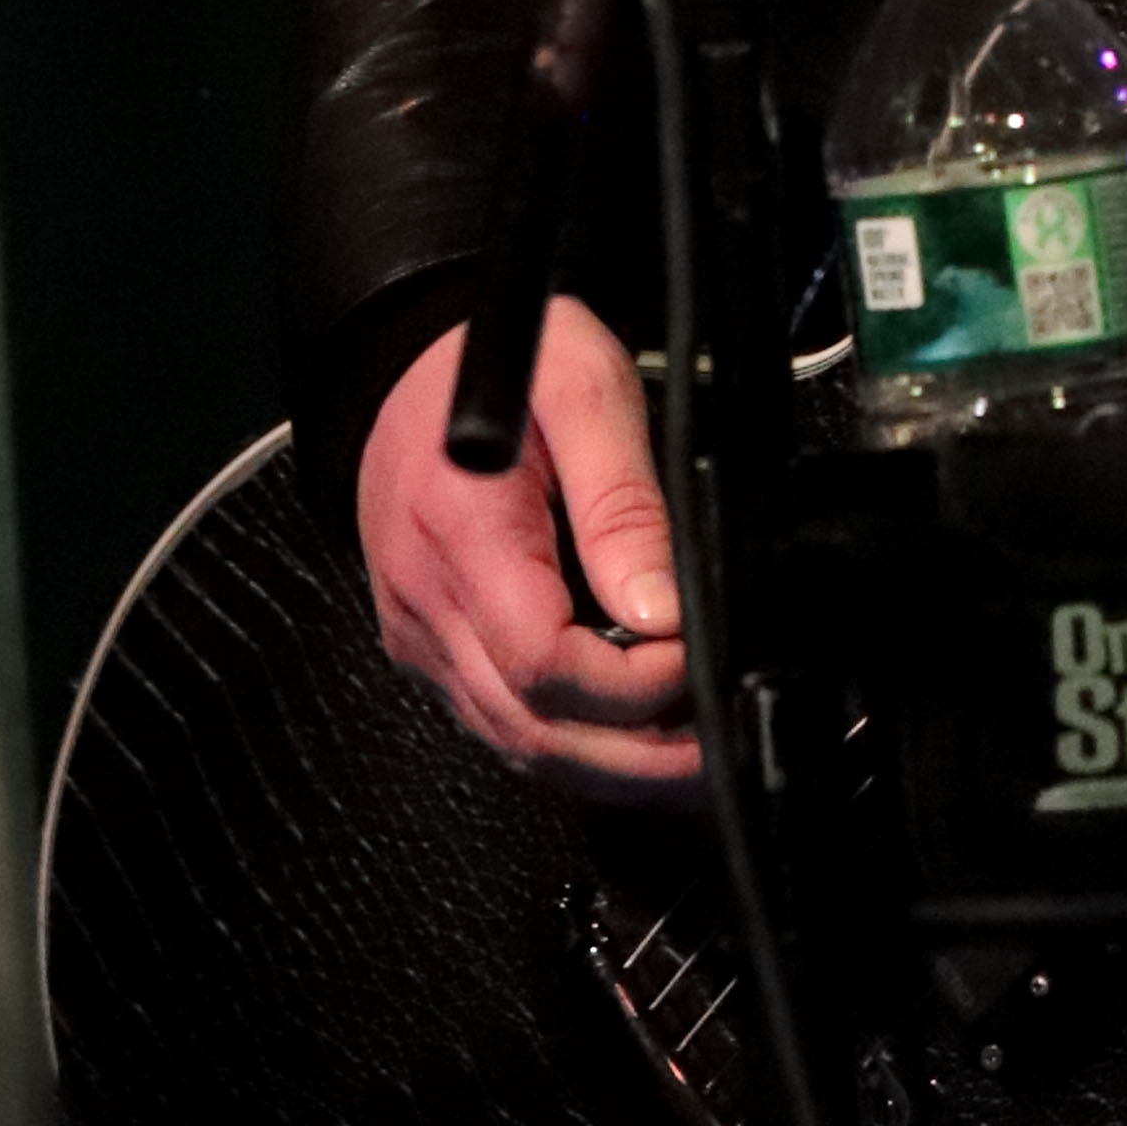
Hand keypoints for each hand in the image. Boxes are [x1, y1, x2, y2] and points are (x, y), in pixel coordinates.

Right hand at [356, 296, 700, 794]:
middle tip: (716, 753)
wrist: (410, 357)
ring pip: (513, 742)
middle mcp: (424, 601)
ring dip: (608, 768)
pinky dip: (568, 743)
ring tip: (690, 761)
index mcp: (461, 535)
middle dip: (636, 757)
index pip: (544, 663)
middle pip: (531, 729)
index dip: (634, 683)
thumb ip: (624, 504)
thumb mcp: (586, 392)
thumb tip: (661, 609)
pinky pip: (497, 719)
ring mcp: (419, 632)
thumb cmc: (499, 359)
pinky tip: (630, 737)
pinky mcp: (427, 643)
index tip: (696, 658)